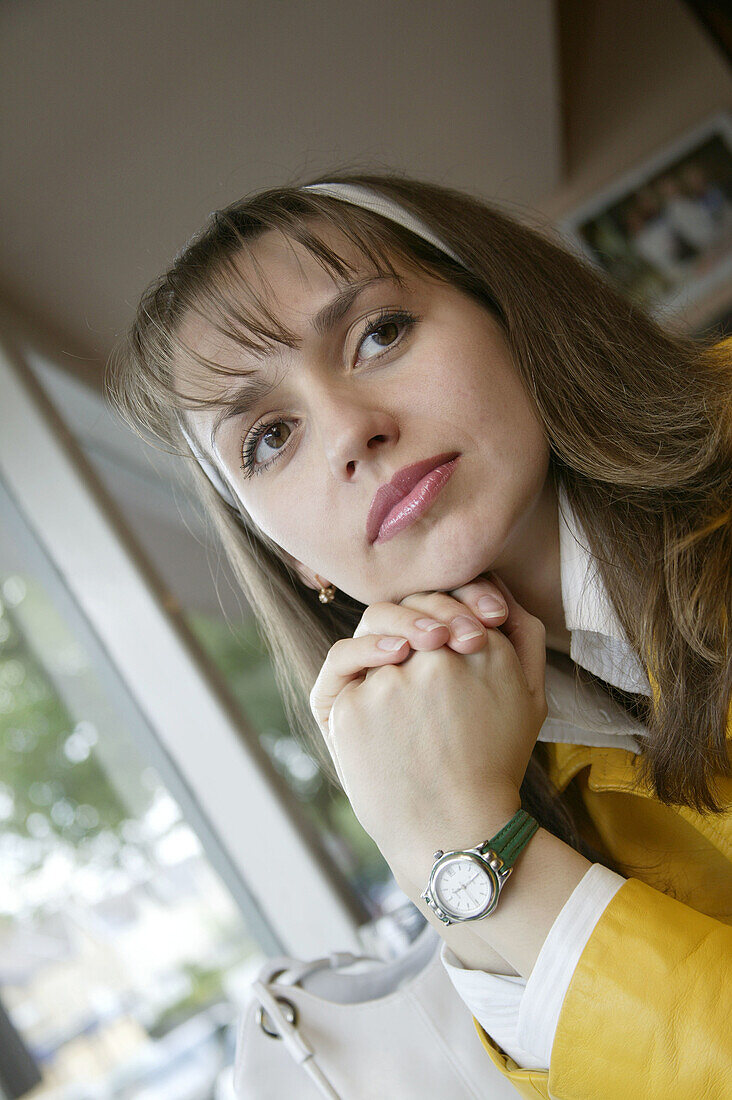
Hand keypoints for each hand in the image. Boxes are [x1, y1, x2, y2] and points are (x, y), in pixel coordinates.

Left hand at [309, 573, 547, 879]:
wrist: (457, 833)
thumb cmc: (495, 766)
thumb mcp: (532, 698)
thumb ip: (523, 638)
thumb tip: (496, 595)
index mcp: (488, 650)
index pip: (453, 594)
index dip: (445, 605)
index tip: (448, 635)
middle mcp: (439, 658)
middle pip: (410, 606)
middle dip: (414, 618)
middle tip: (426, 647)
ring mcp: (392, 680)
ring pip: (374, 629)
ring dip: (384, 639)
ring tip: (399, 665)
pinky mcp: (354, 706)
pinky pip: (343, 665)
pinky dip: (354, 670)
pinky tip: (373, 692)